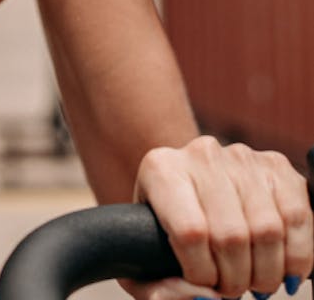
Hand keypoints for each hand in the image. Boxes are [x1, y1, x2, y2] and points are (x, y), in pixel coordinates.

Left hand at [125, 137, 312, 299]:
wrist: (188, 186)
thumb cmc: (162, 229)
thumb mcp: (144, 260)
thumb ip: (158, 289)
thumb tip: (203, 298)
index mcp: (161, 170)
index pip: (190, 231)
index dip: (203, 272)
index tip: (204, 284)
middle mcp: (201, 156)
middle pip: (232, 235)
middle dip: (237, 278)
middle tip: (232, 289)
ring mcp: (242, 157)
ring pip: (268, 229)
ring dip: (268, 271)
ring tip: (255, 282)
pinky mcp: (276, 165)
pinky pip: (298, 217)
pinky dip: (298, 255)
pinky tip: (284, 270)